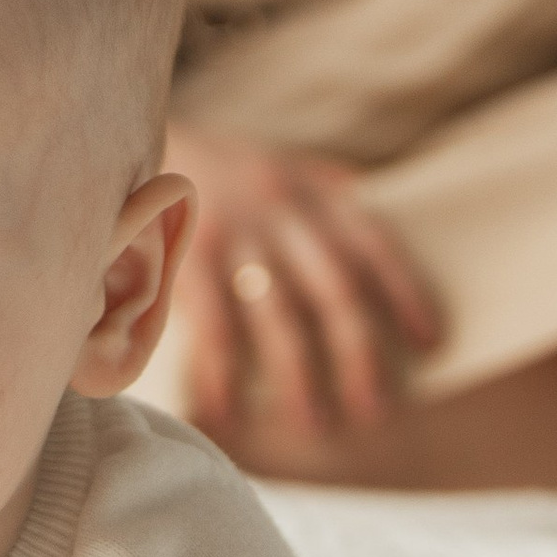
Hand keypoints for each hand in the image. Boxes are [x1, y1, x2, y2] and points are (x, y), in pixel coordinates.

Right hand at [163, 122, 441, 453]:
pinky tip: (227, 412)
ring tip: (315, 425)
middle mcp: (280, 210)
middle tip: (374, 413)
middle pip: (337, 292)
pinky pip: (212, 325)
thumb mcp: (274, 160)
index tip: (430, 345)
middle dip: (360, 357)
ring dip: (300, 377)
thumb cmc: (211, 164)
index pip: (374, 245)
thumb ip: (319, 182)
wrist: (127, 132)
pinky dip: (221, 372)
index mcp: (310, 192)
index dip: (406, 294)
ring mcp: (233, 234)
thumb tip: (368, 196)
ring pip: (281, 318)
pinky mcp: (184, 255)